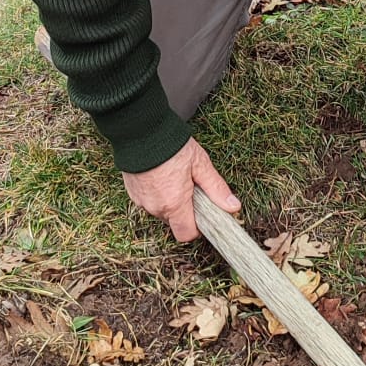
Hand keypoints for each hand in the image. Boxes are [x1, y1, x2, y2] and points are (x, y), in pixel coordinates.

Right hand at [122, 138, 240, 241]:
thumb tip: (233, 206)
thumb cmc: (172, 146)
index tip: (202, 213)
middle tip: (190, 187)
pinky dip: (156, 193)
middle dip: (184, 210)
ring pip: (161, 211)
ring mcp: (141, 201)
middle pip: (174, 221)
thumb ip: (216, 188)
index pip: (186, 235)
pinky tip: (161, 175)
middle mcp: (156, 207)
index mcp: (174, 204)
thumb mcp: (200, 165)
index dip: (196, 228)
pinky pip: (148, 201)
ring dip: (169, 201)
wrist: (142, 130)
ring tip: (174, 177)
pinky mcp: (132, 193)